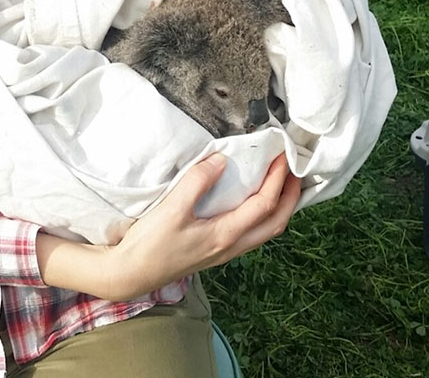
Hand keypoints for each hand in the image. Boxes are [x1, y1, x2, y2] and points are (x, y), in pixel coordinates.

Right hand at [36, 152, 300, 301]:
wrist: (131, 273)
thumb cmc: (151, 243)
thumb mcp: (172, 209)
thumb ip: (197, 182)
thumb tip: (222, 159)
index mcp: (225, 235)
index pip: (264, 205)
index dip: (277, 179)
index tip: (283, 155)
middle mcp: (231, 246)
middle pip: (275, 223)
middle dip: (291, 197)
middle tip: (297, 170)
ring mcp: (224, 251)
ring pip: (265, 230)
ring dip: (280, 206)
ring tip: (282, 184)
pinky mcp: (215, 250)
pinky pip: (251, 231)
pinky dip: (263, 213)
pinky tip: (253, 201)